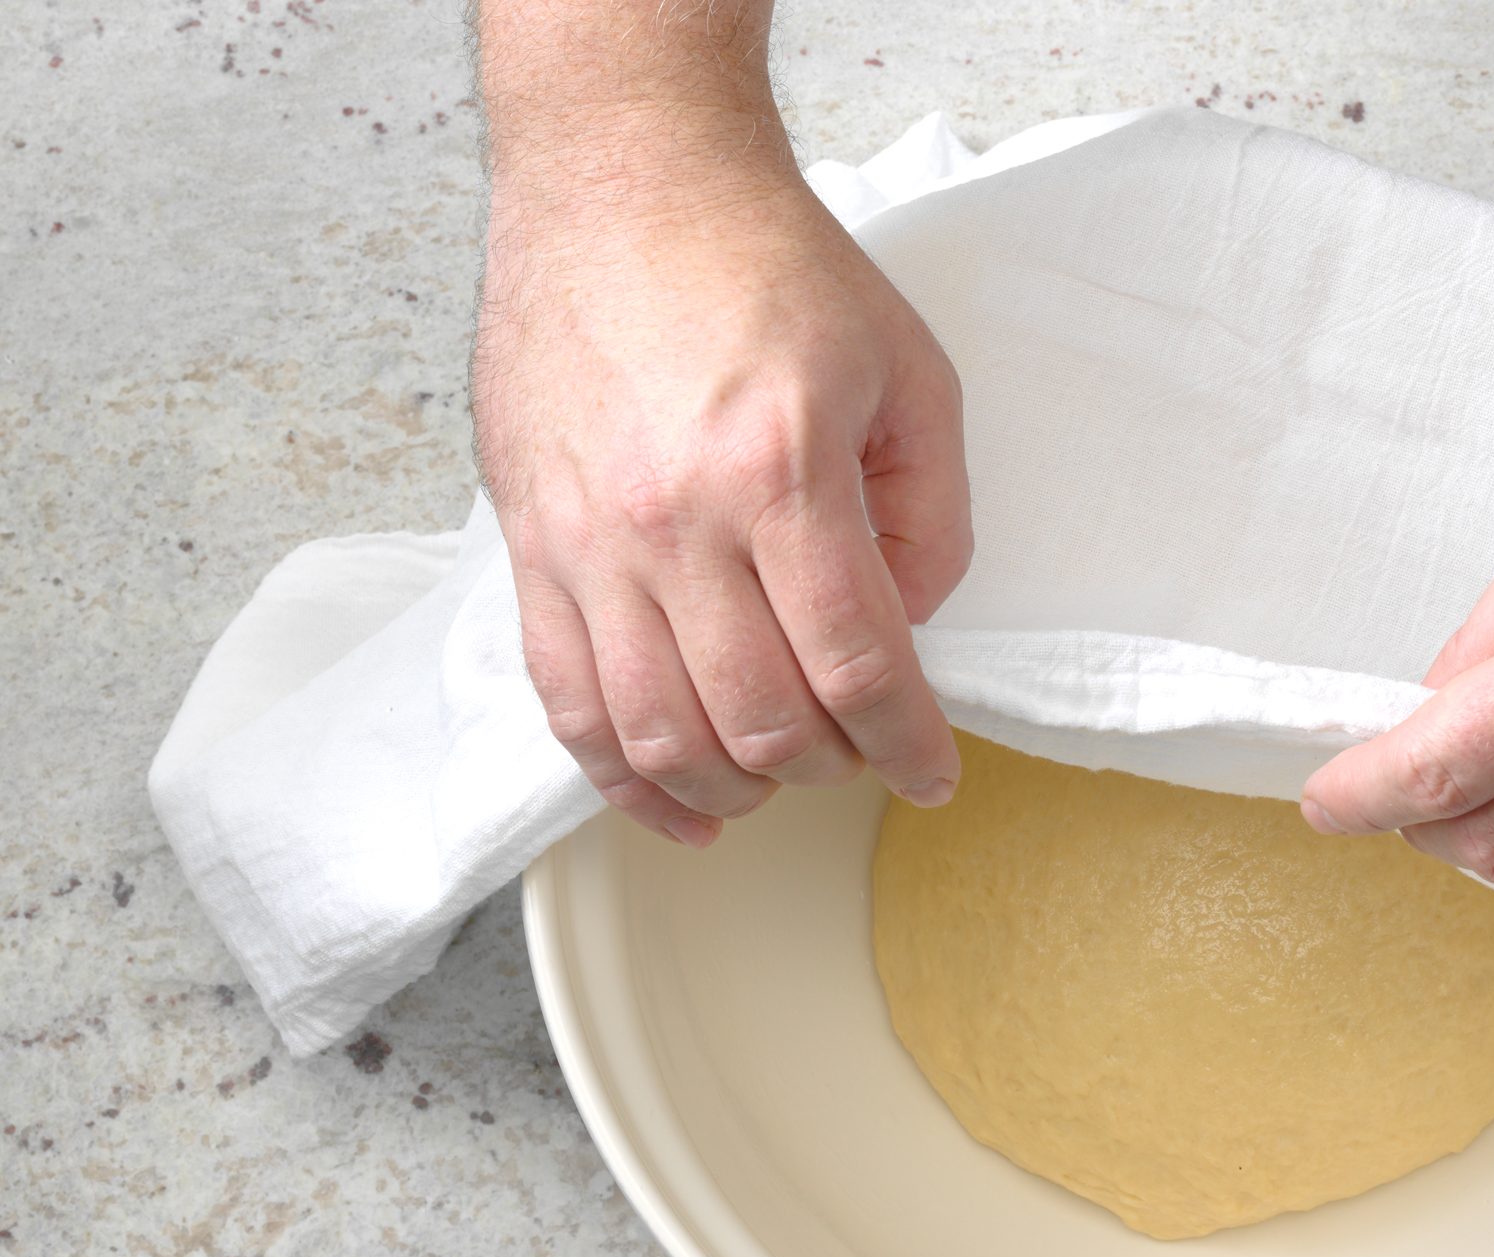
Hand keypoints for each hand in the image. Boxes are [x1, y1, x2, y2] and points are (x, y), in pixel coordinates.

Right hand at [473, 113, 968, 846]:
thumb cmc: (767, 265)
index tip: (932, 772)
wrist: (624, 183)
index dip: (908, 744)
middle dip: (832, 763)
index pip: (857, 665)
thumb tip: (910, 625)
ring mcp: (588, 541)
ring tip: (781, 775)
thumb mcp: (909, 372)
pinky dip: (622, 780)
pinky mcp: (530, 544)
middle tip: (861, 749)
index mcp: (780, 472)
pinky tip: (680, 806)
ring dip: (736, 785)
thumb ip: (933, 514)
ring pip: (658, 734)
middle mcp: (673, 521)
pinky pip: (566, 700)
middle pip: (761, 718)